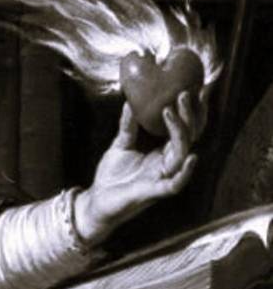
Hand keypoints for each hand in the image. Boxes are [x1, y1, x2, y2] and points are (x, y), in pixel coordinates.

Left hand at [75, 88, 209, 244]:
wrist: (97, 200)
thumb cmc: (113, 175)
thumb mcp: (121, 144)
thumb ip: (129, 125)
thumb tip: (131, 101)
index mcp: (163, 152)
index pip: (183, 129)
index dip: (189, 111)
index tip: (191, 88)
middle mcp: (168, 164)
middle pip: (188, 137)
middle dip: (189, 115)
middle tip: (183, 93)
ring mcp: (163, 178)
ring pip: (182, 154)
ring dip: (181, 132)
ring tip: (172, 110)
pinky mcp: (155, 193)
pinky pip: (175, 183)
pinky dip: (185, 172)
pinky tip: (191, 157)